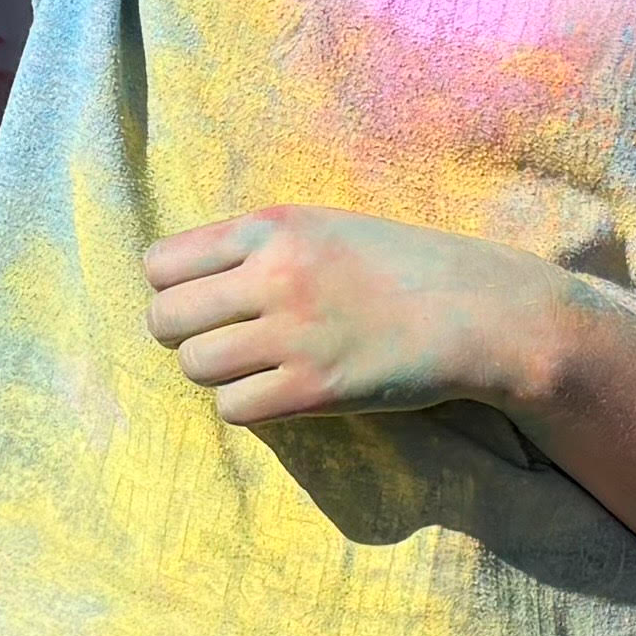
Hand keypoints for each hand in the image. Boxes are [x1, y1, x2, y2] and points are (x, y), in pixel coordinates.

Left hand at [140, 205, 578, 424]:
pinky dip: (248, 405)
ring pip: (195, 366)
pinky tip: (279, 391)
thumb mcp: (324, 226)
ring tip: (253, 366)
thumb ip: (257, 244)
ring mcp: (294, 334)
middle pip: (164, 319)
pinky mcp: (315, 389)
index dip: (169, 288)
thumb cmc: (400, 265)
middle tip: (221, 339)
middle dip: (182, 335)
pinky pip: (234, 409)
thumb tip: (185, 278)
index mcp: (271, 226)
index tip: (199, 300)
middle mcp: (274, 275)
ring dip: (216, 373)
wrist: (476, 310)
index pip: (159, 263)